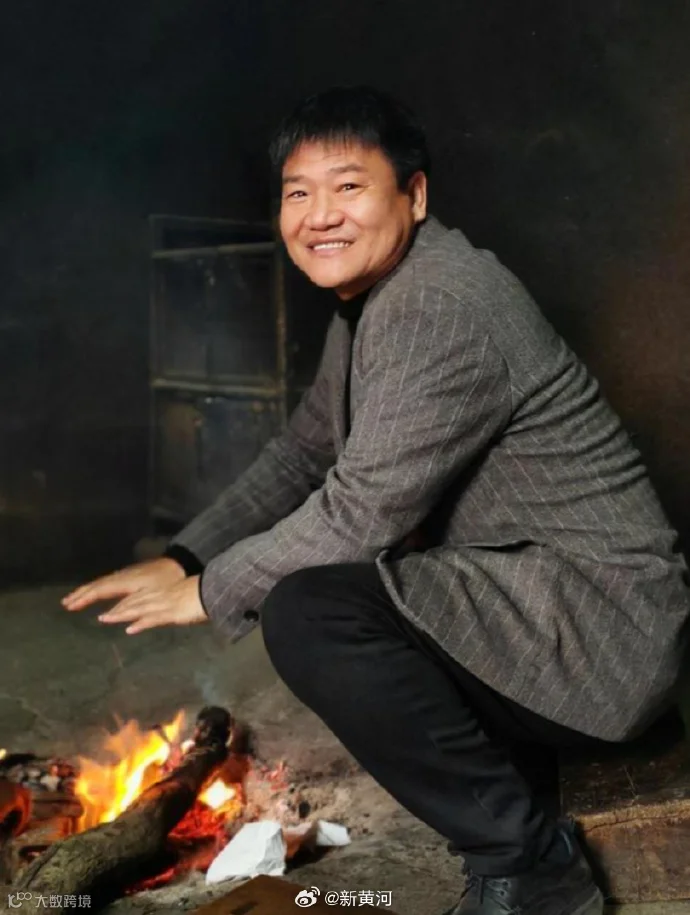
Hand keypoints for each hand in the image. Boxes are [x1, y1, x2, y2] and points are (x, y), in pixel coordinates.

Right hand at [62, 557, 185, 611]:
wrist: (179, 564)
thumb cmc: (167, 581)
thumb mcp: (150, 595)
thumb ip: (127, 606)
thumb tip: (105, 616)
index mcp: (124, 581)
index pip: (99, 590)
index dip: (84, 598)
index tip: (70, 605)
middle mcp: (122, 576)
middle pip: (97, 585)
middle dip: (81, 594)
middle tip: (65, 603)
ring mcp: (126, 574)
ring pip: (102, 582)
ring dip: (88, 590)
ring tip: (74, 598)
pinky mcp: (131, 574)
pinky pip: (109, 581)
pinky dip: (98, 587)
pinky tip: (96, 591)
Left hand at [95, 575, 206, 634]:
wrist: (212, 591)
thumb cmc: (203, 593)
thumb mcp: (186, 596)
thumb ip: (177, 602)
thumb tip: (176, 608)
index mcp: (163, 592)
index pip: (138, 597)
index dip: (124, 603)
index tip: (111, 609)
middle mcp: (159, 596)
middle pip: (133, 602)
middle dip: (117, 609)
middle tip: (101, 616)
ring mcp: (163, 604)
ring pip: (137, 609)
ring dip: (121, 615)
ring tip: (105, 620)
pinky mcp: (170, 613)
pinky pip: (152, 619)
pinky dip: (140, 623)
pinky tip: (130, 629)